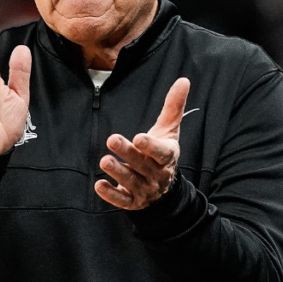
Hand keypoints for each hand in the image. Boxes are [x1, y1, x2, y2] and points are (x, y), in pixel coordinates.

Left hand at [95, 77, 190, 209]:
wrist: (164, 189)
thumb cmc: (163, 153)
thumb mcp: (169, 131)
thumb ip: (173, 107)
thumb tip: (183, 80)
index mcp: (167, 156)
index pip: (162, 152)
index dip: (151, 146)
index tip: (139, 137)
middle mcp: (157, 174)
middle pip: (143, 164)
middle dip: (128, 153)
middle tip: (112, 139)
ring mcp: (145, 189)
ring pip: (132, 182)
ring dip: (118, 172)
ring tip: (104, 160)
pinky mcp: (133, 202)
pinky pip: (122, 200)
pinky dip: (111, 195)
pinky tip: (99, 185)